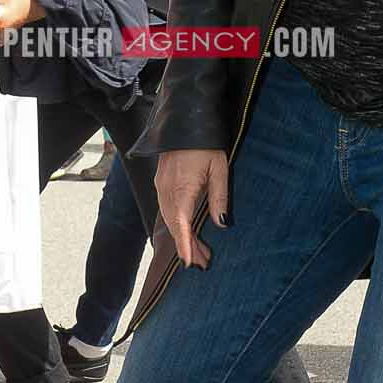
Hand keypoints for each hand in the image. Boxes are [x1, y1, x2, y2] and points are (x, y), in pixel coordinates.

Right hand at [156, 148, 229, 268]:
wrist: (186, 119)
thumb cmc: (207, 144)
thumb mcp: (219, 170)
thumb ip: (219, 198)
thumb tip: (221, 223)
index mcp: (182, 188)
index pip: (181, 224)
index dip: (185, 245)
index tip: (189, 263)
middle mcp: (166, 189)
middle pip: (174, 225)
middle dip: (187, 246)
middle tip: (203, 263)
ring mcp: (161, 185)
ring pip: (169, 218)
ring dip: (182, 236)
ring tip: (198, 252)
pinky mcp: (161, 181)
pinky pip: (166, 209)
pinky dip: (176, 223)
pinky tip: (186, 230)